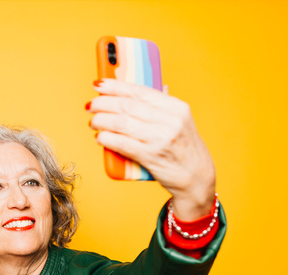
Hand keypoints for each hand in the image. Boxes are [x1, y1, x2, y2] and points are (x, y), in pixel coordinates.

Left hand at [86, 79, 215, 220]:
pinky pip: (121, 143)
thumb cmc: (183, 149)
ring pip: (121, 123)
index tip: (99, 84)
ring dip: (101, 121)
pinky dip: (106, 138)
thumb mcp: (178, 122)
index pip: (140, 91)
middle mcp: (170, 121)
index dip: (115, 86)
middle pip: (127, 105)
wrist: (197, 178)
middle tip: (90, 106)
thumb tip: (125, 95)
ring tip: (93, 122)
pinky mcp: (150, 156)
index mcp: (176, 107)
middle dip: (103, 103)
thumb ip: (157, 109)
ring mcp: (160, 139)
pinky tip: (99, 137)